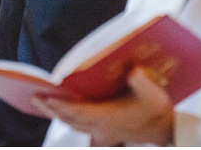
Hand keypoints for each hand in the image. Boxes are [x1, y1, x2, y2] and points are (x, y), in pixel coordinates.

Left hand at [34, 67, 174, 146]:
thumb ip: (140, 81)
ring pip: (72, 124)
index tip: (47, 97)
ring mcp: (101, 132)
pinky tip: (59, 109)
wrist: (166, 130)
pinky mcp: (103, 132)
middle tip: (34, 96)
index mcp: (109, 118)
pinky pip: (79, 125)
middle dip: (51, 108)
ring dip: (56, 113)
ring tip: (41, 101)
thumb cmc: (157, 111)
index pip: (78, 113)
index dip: (61, 106)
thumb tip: (131, 69)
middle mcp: (101, 127)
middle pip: (69, 120)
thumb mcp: (152, 93)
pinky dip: (67, 117)